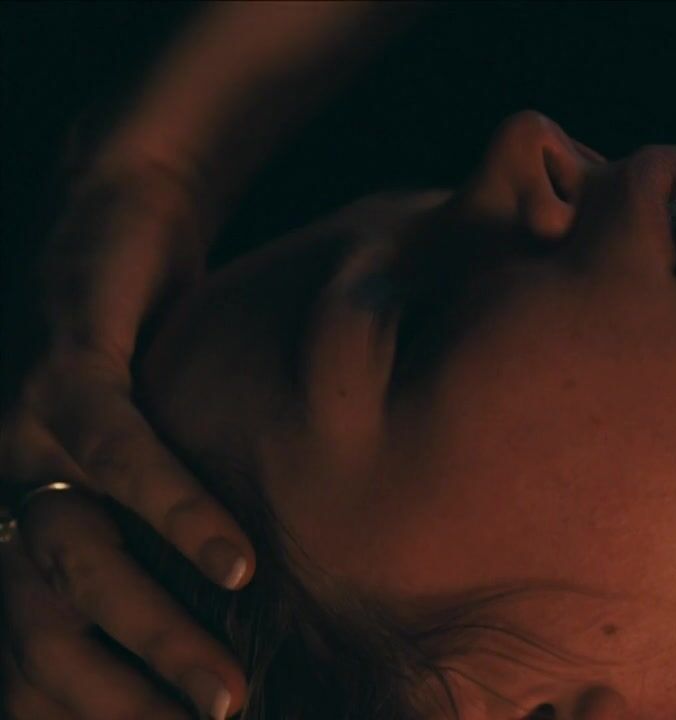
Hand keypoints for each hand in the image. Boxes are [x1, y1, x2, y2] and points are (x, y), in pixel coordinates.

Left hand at [0, 155, 252, 718]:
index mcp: (21, 523)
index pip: (32, 656)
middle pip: (43, 635)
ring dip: (155, 633)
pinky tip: (236, 563)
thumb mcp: (154, 452)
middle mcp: (7, 491)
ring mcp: (25, 434)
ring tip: (226, 692)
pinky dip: (178, 515)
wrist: (114, 223)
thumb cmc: (148, 355)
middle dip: (122, 702)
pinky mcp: (65, 370)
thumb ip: (168, 529)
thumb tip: (238, 610)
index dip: (89, 713)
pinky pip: (120, 456)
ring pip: (78, 562)